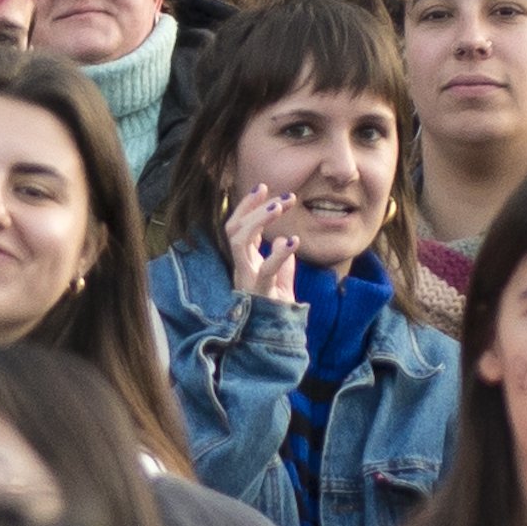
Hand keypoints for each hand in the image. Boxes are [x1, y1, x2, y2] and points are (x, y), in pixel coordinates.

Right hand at [222, 184, 299, 303]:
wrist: (277, 338)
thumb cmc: (277, 308)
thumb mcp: (280, 278)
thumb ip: (280, 259)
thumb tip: (286, 240)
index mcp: (245, 261)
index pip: (238, 227)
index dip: (247, 206)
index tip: (263, 187)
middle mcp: (241, 267)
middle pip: (233, 229)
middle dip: (253, 208)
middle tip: (280, 196)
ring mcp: (246, 279)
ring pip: (239, 241)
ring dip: (259, 220)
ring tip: (282, 207)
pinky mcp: (259, 293)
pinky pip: (265, 270)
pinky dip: (279, 253)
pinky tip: (293, 241)